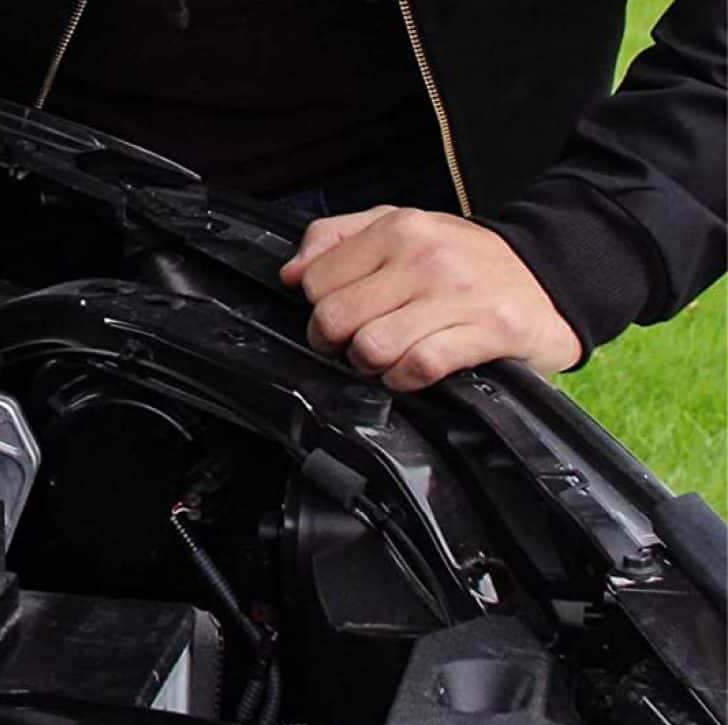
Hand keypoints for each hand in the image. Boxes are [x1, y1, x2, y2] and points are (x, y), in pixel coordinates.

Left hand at [280, 206, 580, 390]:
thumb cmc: (463, 262)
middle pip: (334, 319)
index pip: (314, 281)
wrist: (552, 274)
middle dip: (338, 343)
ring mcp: (459, 294)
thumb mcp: (401, 230)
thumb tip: (291, 273)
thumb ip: (337, 239)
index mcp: (399, 228)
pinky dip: (407, 378)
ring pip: (371, 347)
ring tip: (391, 355)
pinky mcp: (490, 330)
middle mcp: (427, 256)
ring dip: (373, 365)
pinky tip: (415, 369)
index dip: (319, 308)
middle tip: (360, 343)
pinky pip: (418, 367)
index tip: (344, 314)